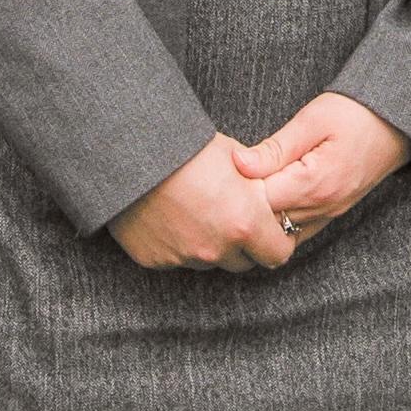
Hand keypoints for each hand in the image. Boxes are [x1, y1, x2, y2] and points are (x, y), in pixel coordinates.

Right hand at [111, 135, 298, 272]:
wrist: (131, 153)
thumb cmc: (189, 148)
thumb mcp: (238, 160)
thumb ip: (258, 188)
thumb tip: (268, 198)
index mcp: (245, 224)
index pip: (278, 254)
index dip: (277, 240)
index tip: (271, 228)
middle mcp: (216, 249)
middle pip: (243, 261)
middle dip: (243, 244)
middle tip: (232, 217)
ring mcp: (183, 257)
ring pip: (208, 261)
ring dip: (209, 245)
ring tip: (197, 210)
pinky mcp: (155, 260)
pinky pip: (176, 258)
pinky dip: (178, 243)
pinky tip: (169, 215)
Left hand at [238, 93, 409, 238]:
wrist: (396, 122)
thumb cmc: (354, 113)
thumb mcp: (312, 120)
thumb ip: (274, 148)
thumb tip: (237, 164)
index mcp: (315, 184)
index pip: (260, 202)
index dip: (239, 187)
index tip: (228, 168)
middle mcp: (323, 207)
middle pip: (268, 221)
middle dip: (247, 203)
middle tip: (233, 178)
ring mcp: (330, 214)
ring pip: (281, 229)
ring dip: (263, 212)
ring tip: (251, 185)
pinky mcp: (333, 213)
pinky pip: (298, 228)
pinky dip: (281, 217)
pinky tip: (270, 195)